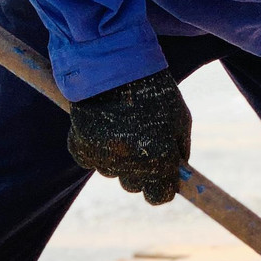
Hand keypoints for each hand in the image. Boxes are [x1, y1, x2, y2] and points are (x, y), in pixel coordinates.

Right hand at [68, 68, 190, 205]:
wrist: (114, 64)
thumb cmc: (154, 90)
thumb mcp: (180, 118)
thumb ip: (180, 149)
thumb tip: (177, 171)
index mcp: (160, 158)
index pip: (159, 196)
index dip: (161, 189)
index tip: (162, 181)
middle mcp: (131, 164)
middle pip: (134, 185)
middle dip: (140, 171)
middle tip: (141, 143)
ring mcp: (103, 158)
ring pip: (112, 172)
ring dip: (117, 158)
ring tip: (121, 126)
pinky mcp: (80, 148)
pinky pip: (91, 159)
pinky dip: (95, 147)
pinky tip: (102, 124)